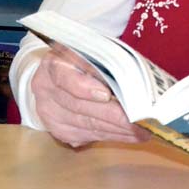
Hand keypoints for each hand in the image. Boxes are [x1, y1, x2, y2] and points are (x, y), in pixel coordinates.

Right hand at [31, 43, 148, 147]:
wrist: (61, 74)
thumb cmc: (85, 59)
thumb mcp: (92, 53)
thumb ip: (105, 64)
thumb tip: (131, 82)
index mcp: (53, 64)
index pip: (64, 77)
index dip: (85, 88)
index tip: (106, 95)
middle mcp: (46, 89)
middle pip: (80, 106)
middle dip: (114, 115)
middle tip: (140, 119)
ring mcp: (50, 112)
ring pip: (86, 124)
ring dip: (117, 130)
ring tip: (142, 130)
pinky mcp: (59, 130)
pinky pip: (88, 136)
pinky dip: (112, 136)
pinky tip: (131, 136)